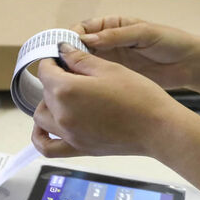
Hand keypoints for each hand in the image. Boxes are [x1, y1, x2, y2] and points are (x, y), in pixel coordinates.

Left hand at [31, 44, 186, 158]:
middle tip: (74, 74)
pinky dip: (40, 137)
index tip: (62, 57)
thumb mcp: (110, 69)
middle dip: (54, 80)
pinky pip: (47, 147)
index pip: (45, 71)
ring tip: (64, 98)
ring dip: (47, 104)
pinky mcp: (78, 148)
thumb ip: (80, 60)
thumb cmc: (139, 96)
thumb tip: (62, 50)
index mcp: (67, 89)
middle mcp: (62, 114)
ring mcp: (68, 134)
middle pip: (44, 92)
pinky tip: (47, 127)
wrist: (158, 128)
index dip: (52, 60)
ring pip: (41, 117)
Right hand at [73, 16, 199, 89]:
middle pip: (78, 48)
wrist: (190, 64)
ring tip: (67, 80)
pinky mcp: (116, 78)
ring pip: (84, 65)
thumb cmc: (171, 41)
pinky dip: (87, 84)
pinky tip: (81, 90)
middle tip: (60, 67)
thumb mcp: (144, 34)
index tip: (63, 47)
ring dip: (74, 71)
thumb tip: (86, 39)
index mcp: (113, 25)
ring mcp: (111, 61)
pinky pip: (96, 80)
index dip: (70, 36)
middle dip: (68, 56)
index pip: (83, 28)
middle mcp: (108, 43)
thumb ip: (116, 36)